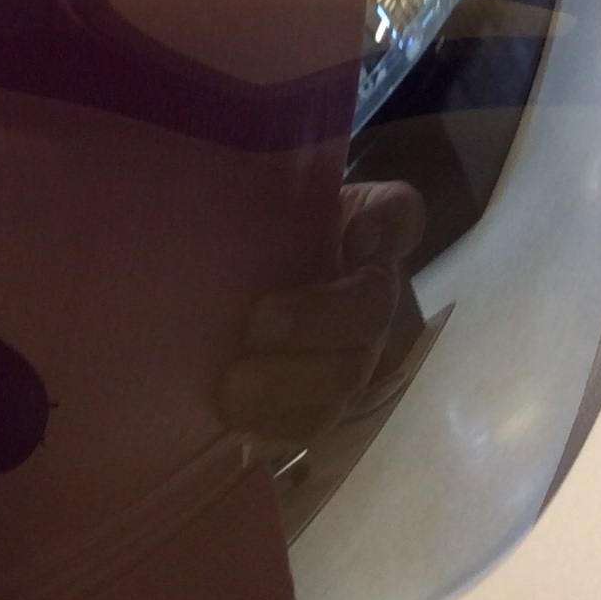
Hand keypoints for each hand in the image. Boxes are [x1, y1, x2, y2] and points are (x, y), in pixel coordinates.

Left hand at [217, 179, 426, 452]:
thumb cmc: (240, 239)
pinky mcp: (320, 402)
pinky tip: (237, 421)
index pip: (397, 214)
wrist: (224, 292)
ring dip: (293, 384)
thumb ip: (246, 193)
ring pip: (347, 375)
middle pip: (372, 306)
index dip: (387, 224)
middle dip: (319, 320)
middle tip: (258, 324)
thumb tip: (203, 175)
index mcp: (358, 228)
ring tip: (234, 388)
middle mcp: (367, 290)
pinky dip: (276, 424)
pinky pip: (313, 423)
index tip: (359, 233)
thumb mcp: (247, 206)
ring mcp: (351, 351)